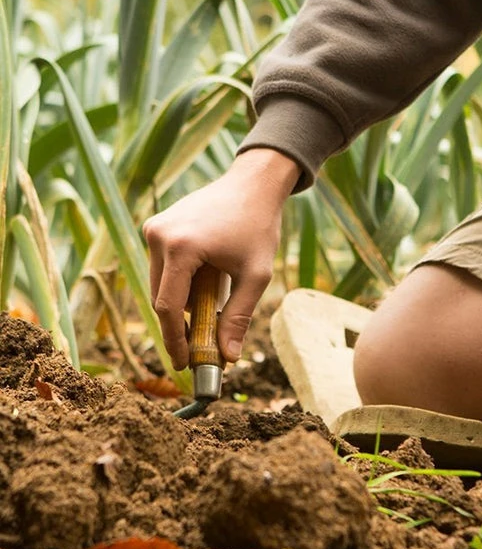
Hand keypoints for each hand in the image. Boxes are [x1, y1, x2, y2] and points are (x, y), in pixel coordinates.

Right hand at [143, 149, 299, 368]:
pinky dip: (181, 283)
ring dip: (182, 303)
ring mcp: (154, 228)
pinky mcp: (158, 226)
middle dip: (180, 326)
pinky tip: (209, 283)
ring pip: (161, 284)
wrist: (254, 184)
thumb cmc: (259, 227)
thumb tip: (228, 357)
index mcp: (180, 248)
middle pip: (161, 298)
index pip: (168, 307)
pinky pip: (164, 268)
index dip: (175, 340)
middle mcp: (158, 236)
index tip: (185, 364)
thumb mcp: (255, 276)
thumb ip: (239, 317)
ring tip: (213, 307)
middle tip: (201, 348)